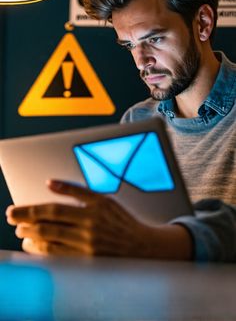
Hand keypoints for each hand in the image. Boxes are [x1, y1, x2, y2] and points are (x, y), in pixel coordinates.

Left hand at [6, 180, 192, 258]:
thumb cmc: (121, 220)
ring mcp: (88, 247)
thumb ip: (76, 190)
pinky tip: (36, 246)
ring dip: (32, 238)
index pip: (54, 209)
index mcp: (92, 210)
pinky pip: (59, 257)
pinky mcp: (87, 262)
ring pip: (51, 242)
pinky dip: (43, 252)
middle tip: (13, 219)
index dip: (32, 209)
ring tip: (22, 233)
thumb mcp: (103, 199)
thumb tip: (51, 183)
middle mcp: (89, 229)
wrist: (141, 246)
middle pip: (49, 226)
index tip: (16, 210)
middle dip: (26, 222)